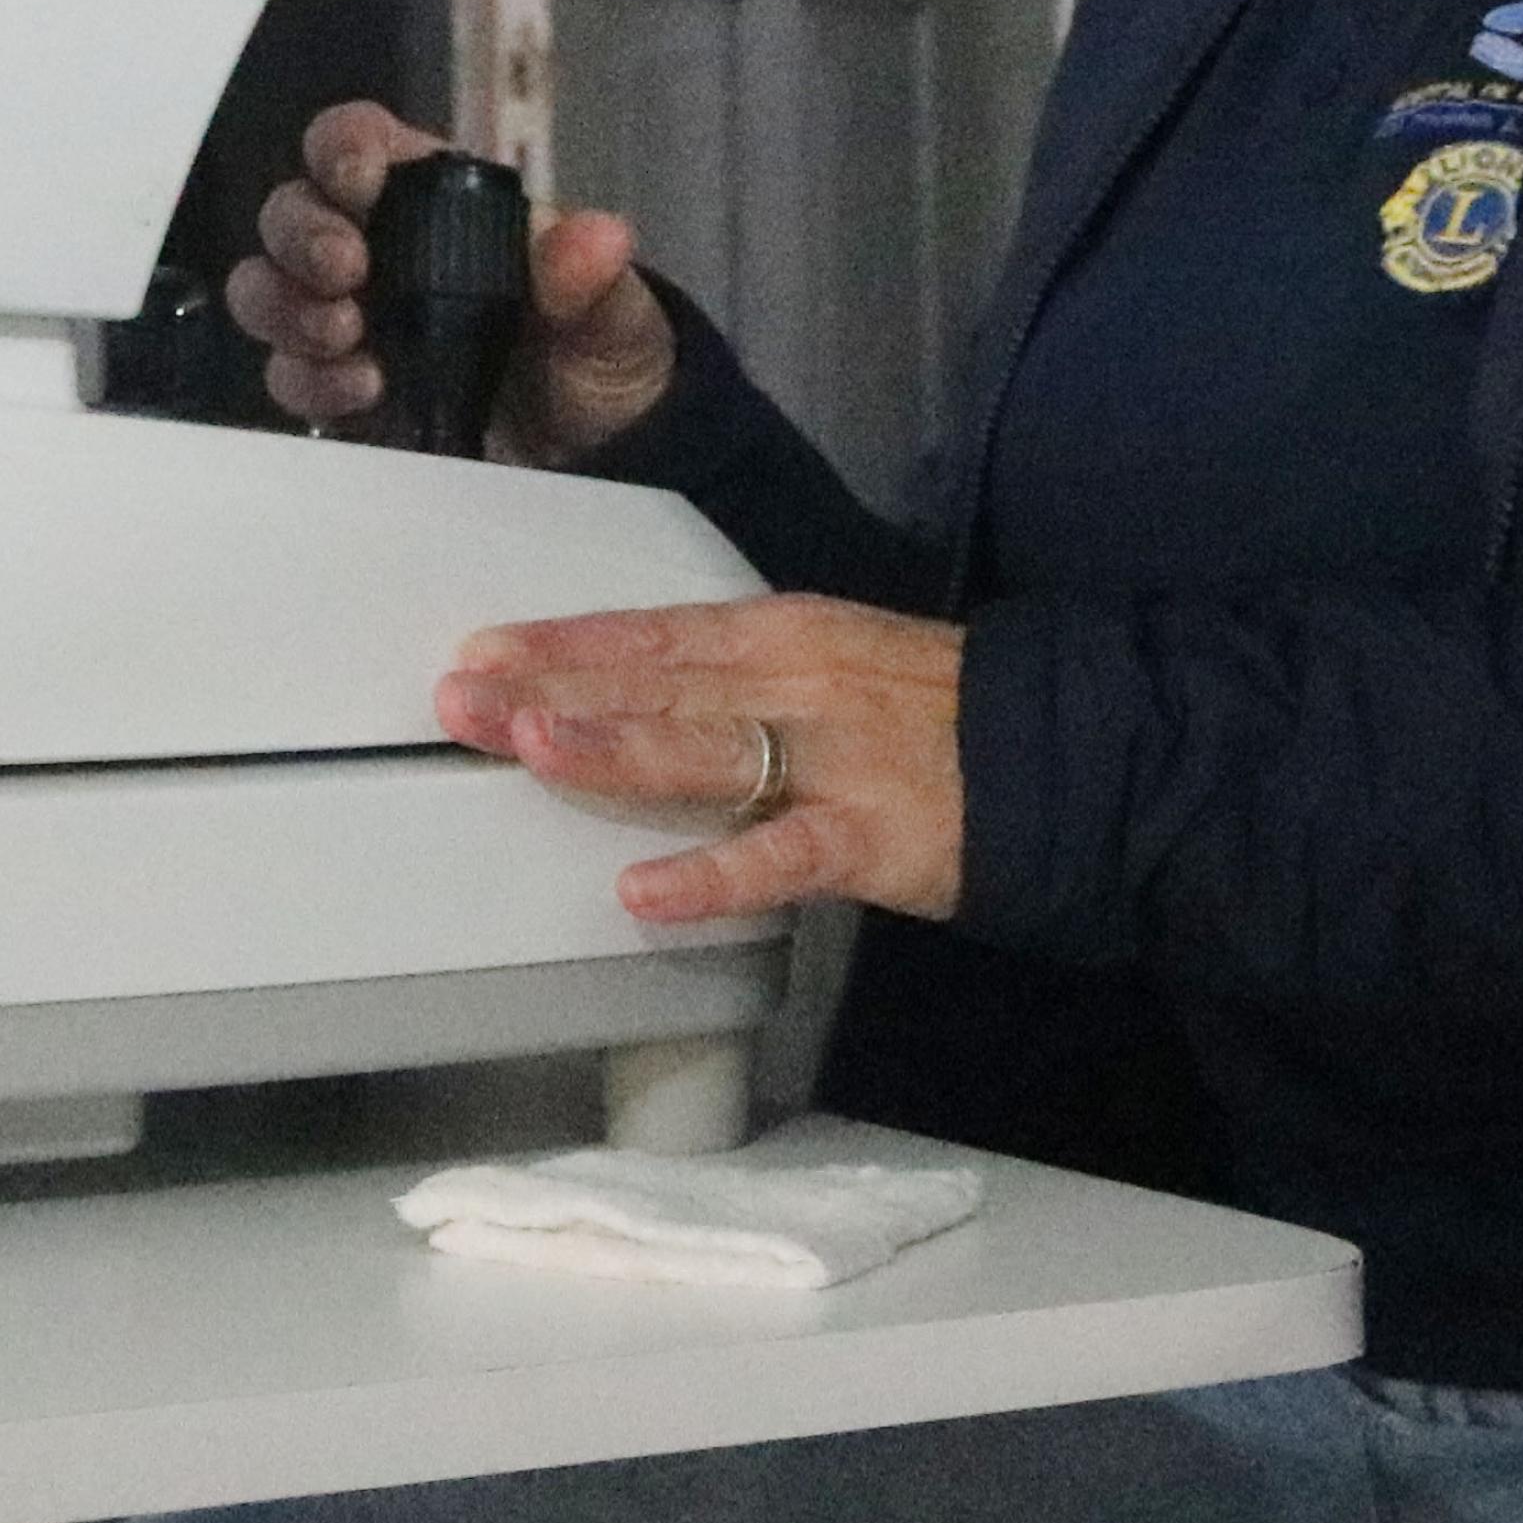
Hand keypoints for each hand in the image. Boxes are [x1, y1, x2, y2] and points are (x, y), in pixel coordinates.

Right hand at [228, 101, 676, 464]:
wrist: (598, 459)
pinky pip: (287, 375)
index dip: (342, 149)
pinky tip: (363, 392)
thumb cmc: (604, 358)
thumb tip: (598, 237)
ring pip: (267, 288)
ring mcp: (352, 321)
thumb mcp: (616, 316)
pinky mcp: (341, 392)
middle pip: (292, 210)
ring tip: (346, 338)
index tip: (359, 184)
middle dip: (302, 235)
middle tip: (348, 274)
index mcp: (436, 201)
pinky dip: (308, 381)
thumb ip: (595, 278)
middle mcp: (378, 250)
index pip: (360, 142)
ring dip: (287, 308)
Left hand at [441, 596, 967, 925]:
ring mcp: (833, 756)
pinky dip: (710, 875)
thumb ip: (736, 680)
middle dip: (553, 687)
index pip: (652, 632)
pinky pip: (777, 857)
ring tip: (529, 746)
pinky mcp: (868, 835)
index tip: (480, 650)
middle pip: (657, 681)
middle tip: (459, 697)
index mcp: (783, 632)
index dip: (563, 642)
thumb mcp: (829, 666)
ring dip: (612, 747)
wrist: (1063, 758)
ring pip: (707, 748)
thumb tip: (624, 694)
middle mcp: (797, 680)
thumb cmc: (932, 716)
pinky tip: (642, 890)